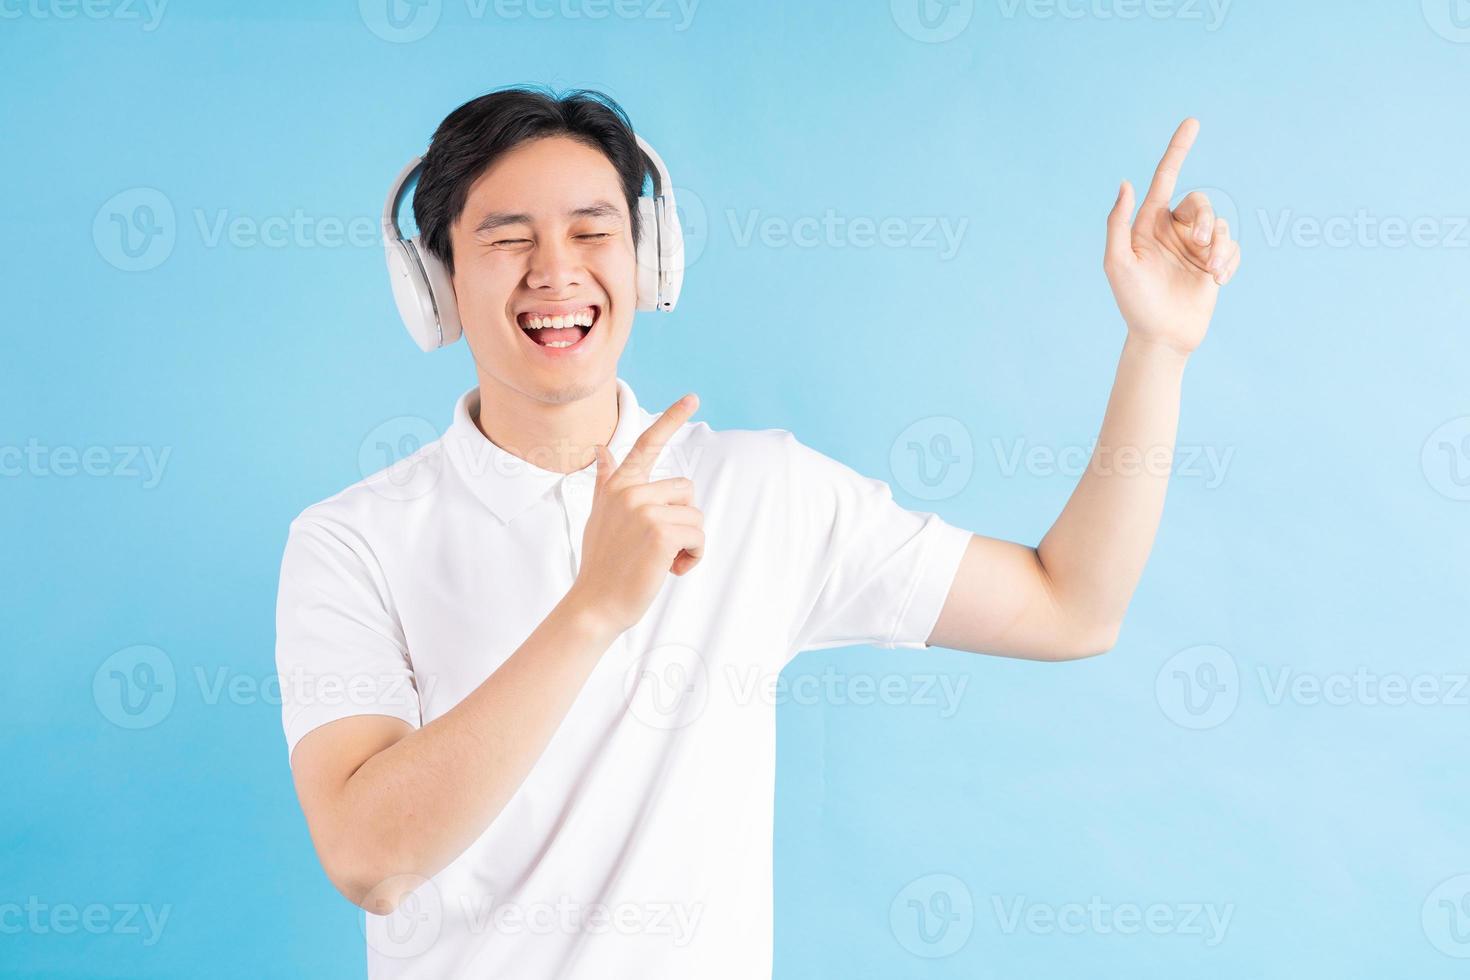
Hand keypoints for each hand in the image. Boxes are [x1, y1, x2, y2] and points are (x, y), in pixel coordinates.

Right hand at [567, 393, 704, 633]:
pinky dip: (692, 557)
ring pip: (695, 515)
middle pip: (686, 491)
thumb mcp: (600, 515)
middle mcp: (629, 490)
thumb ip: (606, 481)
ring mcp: (644, 509)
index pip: (646, 443)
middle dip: (682, 520)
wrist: (595, 604)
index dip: (671, 418)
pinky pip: (698, 536)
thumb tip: (602, 449)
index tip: (693, 397)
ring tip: (661, 560)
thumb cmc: (602, 564)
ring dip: (688, 543)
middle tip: (656, 547)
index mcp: (617, 485)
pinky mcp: (661, 531)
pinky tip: (669, 570)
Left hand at [1104, 118, 1240, 355]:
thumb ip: (1118, 223)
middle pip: (1201, 202)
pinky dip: (1230, 260)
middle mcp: (1173, 230)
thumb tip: (1125, 183)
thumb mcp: (1117, 263)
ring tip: (1211, 271)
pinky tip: (1217, 280)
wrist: (1160, 336)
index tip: (1192, 122)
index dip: (1178, 149)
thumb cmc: (1133, 301)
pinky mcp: (1214, 263)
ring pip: (1221, 224)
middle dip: (1205, 220)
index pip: (1166, 178)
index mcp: (1149, 224)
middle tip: (1199, 246)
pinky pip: (1233, 246)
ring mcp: (1195, 247)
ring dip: (1220, 246)